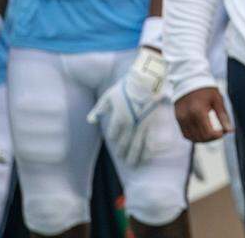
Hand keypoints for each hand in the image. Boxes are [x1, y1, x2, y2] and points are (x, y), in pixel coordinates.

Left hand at [88, 48, 168, 166]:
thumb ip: (99, 109)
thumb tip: (90, 120)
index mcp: (118, 118)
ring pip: (138, 146)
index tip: (115, 145)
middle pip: (125, 144)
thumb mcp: (109, 95)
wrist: (149, 80)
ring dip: (135, 156)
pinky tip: (147, 156)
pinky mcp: (155, 124)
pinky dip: (148, 151)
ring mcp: (143, 126)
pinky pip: (151, 141)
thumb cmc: (128, 86)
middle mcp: (130, 125)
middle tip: (124, 161)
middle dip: (124, 154)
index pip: (113, 135)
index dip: (114, 140)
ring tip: (134, 163)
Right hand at [174, 86, 232, 142]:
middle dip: (211, 139)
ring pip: (192, 138)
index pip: (208, 133)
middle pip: (201, 137)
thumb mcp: (217, 100)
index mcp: (198, 111)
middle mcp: (188, 117)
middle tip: (219, 133)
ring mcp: (181, 118)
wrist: (189, 78)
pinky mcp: (177, 118)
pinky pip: (185, 134)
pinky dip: (194, 137)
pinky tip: (202, 133)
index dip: (217, 136)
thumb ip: (223, 116)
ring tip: (211, 134)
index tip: (223, 132)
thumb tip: (230, 131)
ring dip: (202, 140)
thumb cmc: (206, 88)